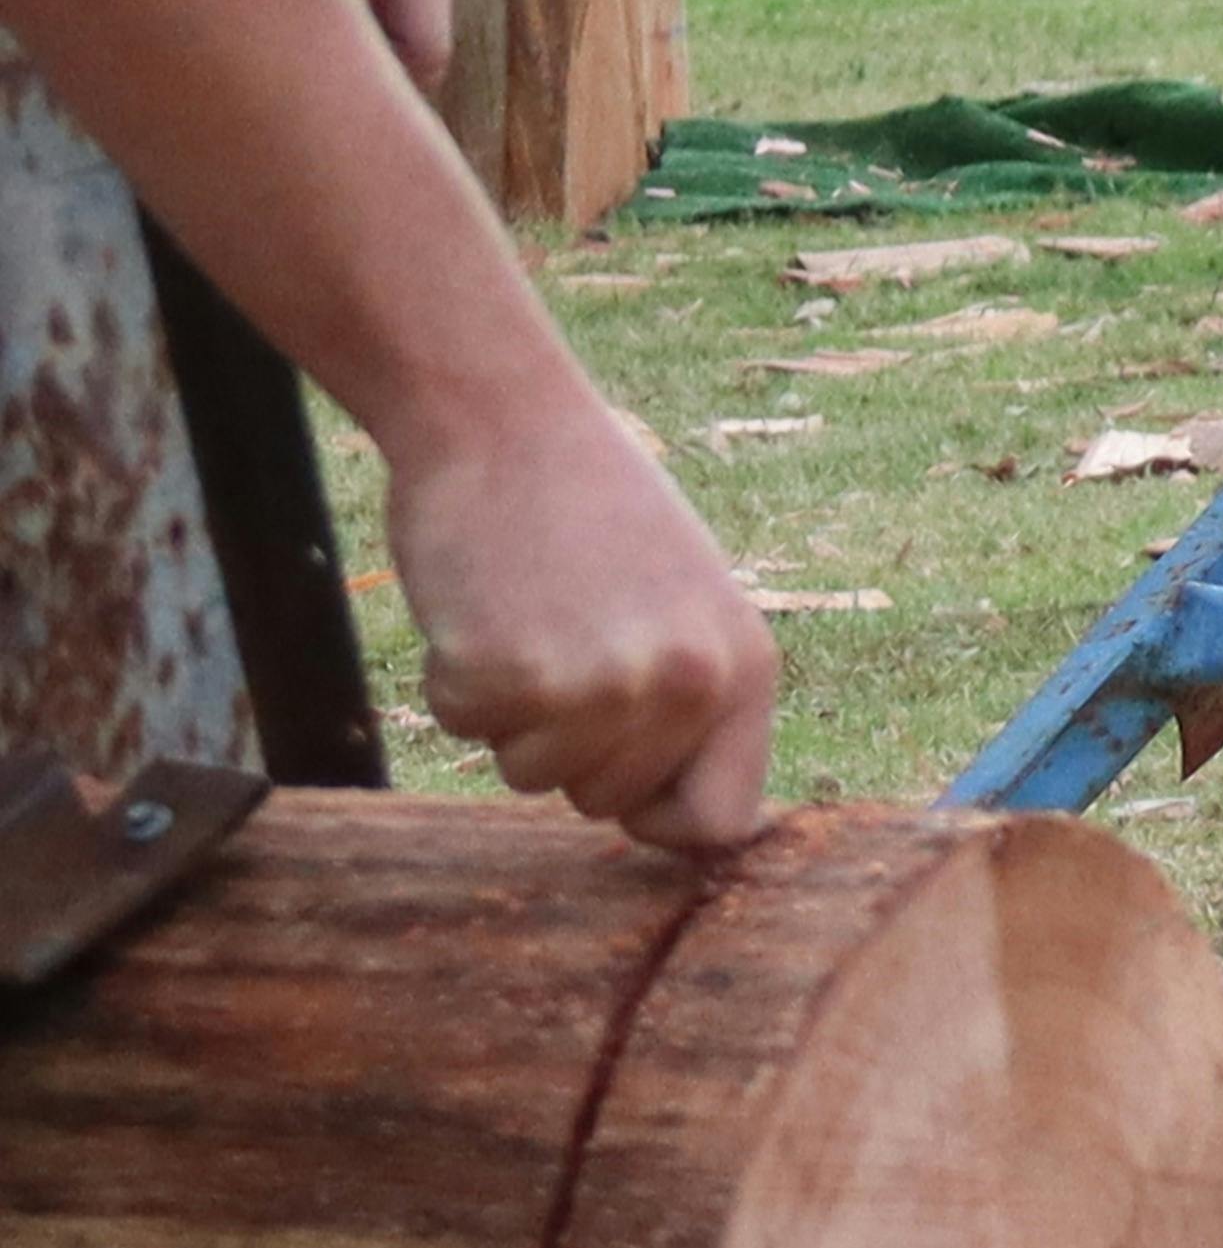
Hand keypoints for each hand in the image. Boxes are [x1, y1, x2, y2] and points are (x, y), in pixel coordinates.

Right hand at [387, 390, 777, 849]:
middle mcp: (687, 684)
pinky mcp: (511, 672)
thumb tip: (696, 833)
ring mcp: (602, 682)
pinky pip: (462, 727)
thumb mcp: (688, 606)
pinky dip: (450, 676)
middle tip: (556, 640)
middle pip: (606, 805)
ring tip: (524, 616)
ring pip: (531, 776)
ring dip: (508, 713)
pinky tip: (477, 604)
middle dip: (568, 747)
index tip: (624, 779)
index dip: (657, 815)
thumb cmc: (588, 508)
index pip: (719, 823)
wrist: (500, 414)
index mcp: (745, 671)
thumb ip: (694, 706)